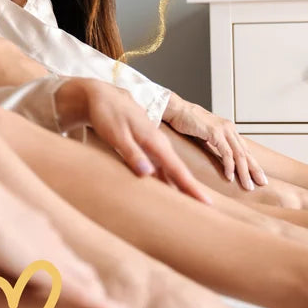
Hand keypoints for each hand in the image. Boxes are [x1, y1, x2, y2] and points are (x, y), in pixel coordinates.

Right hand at [0, 141, 125, 307]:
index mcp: (27, 220)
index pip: (50, 245)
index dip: (60, 260)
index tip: (69, 271)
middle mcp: (45, 234)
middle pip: (73, 260)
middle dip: (86, 277)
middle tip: (99, 293)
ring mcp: (50, 250)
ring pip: (82, 275)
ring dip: (95, 291)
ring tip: (109, 306)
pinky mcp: (51, 267)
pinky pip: (84, 289)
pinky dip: (99, 302)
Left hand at [58, 79, 211, 203]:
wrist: (101, 96)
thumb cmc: (107, 114)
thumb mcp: (116, 135)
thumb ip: (132, 154)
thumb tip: (147, 173)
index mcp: (154, 141)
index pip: (177, 168)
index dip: (191, 187)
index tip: (206, 203)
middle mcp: (158, 143)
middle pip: (178, 171)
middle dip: (191, 189)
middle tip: (206, 210)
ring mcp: (152, 143)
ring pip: (170, 168)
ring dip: (180, 184)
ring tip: (191, 203)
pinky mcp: (145, 145)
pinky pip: (160, 164)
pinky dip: (166, 176)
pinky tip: (167, 187)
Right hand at [162, 93, 266, 189]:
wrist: (176, 109)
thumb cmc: (186, 121)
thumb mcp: (205, 135)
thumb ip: (214, 144)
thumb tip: (218, 158)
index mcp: (228, 129)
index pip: (244, 149)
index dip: (252, 163)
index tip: (257, 176)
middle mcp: (229, 128)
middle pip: (245, 152)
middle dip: (254, 170)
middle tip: (262, 183)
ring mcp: (223, 130)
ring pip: (239, 154)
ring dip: (244, 172)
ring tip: (247, 186)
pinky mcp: (214, 132)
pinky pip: (226, 152)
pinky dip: (229, 166)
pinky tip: (230, 176)